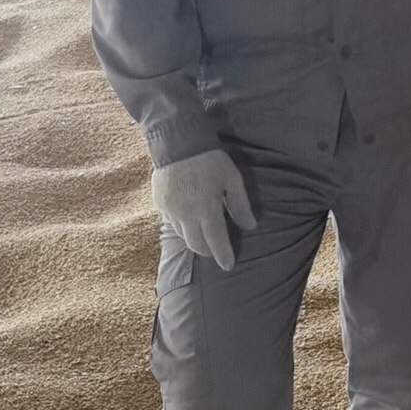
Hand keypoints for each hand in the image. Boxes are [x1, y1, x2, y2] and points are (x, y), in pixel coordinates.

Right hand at [149, 149, 256, 270]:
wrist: (177, 143)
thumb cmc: (209, 160)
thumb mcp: (232, 179)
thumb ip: (240, 205)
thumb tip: (250, 226)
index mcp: (206, 210)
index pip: (216, 241)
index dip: (223, 255)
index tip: (229, 266)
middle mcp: (186, 215)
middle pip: (196, 244)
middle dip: (208, 252)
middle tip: (217, 252)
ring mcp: (170, 211)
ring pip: (182, 236)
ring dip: (194, 240)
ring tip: (204, 237)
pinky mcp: (160, 204)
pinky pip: (171, 223)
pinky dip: (182, 227)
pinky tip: (189, 222)